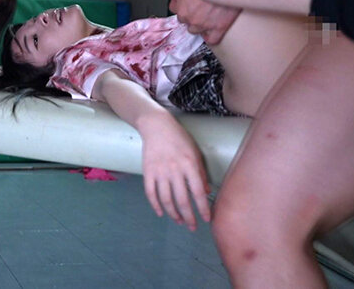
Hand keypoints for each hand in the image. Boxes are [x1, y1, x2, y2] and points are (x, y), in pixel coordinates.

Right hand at [139, 115, 210, 230]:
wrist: (156, 127)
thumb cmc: (179, 139)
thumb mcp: (195, 153)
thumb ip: (200, 173)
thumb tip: (206, 192)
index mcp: (189, 165)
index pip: (198, 192)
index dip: (203, 208)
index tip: (206, 219)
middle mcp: (174, 170)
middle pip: (182, 199)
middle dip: (188, 216)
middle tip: (192, 227)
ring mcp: (159, 171)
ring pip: (166, 199)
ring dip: (173, 213)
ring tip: (179, 221)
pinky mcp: (147, 172)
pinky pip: (151, 193)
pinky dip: (155, 205)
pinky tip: (161, 213)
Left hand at [163, 0, 240, 44]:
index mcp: (183, 9)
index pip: (175, 10)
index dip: (180, 3)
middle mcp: (193, 19)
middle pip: (186, 21)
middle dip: (189, 13)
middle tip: (197, 3)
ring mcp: (207, 24)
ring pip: (196, 30)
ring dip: (198, 23)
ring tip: (204, 13)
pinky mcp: (222, 26)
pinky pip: (212, 39)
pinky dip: (210, 36)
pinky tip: (210, 29)